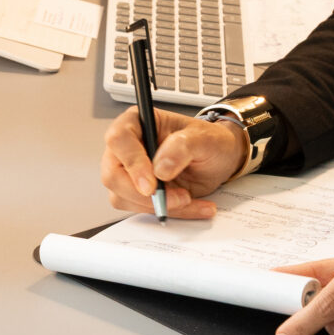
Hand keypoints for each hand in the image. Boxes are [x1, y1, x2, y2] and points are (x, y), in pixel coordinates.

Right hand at [100, 108, 248, 219]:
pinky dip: (169, 212)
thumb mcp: (205, 138)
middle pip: (113, 175)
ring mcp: (130, 172)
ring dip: (158, 205)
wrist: (220, 159)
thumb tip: (160, 168)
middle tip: (176, 198)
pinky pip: (141, 209)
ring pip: (124, 197)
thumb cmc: (209, 141)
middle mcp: (128, 147)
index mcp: (138, 122)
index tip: (151, 184)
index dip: (132, 163)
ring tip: (189, 197)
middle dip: (143, 194)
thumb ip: (183, 147)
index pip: (119, 139)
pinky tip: (191, 205)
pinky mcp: (138, 193)